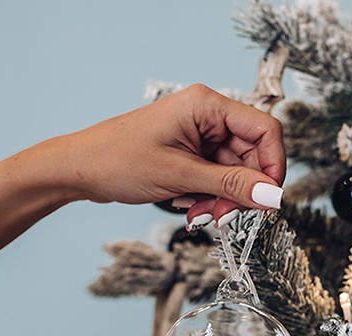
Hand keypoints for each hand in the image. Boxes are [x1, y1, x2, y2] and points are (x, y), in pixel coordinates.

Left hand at [63, 83, 285, 227]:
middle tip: (222, 215)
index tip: (268, 200)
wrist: (78, 170)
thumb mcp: (181, 176)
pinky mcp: (191, 151)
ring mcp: (199, 133)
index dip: (273, 166)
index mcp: (206, 105)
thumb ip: (232, 185)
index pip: (265, 130)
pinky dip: (210, 196)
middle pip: (252, 155)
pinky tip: (189, 205)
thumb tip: (272, 196)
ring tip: (198, 212)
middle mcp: (207, 115)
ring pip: (236, 171)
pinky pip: (218, 176)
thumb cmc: (118, 161)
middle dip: (242, 190)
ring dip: (223, 198)